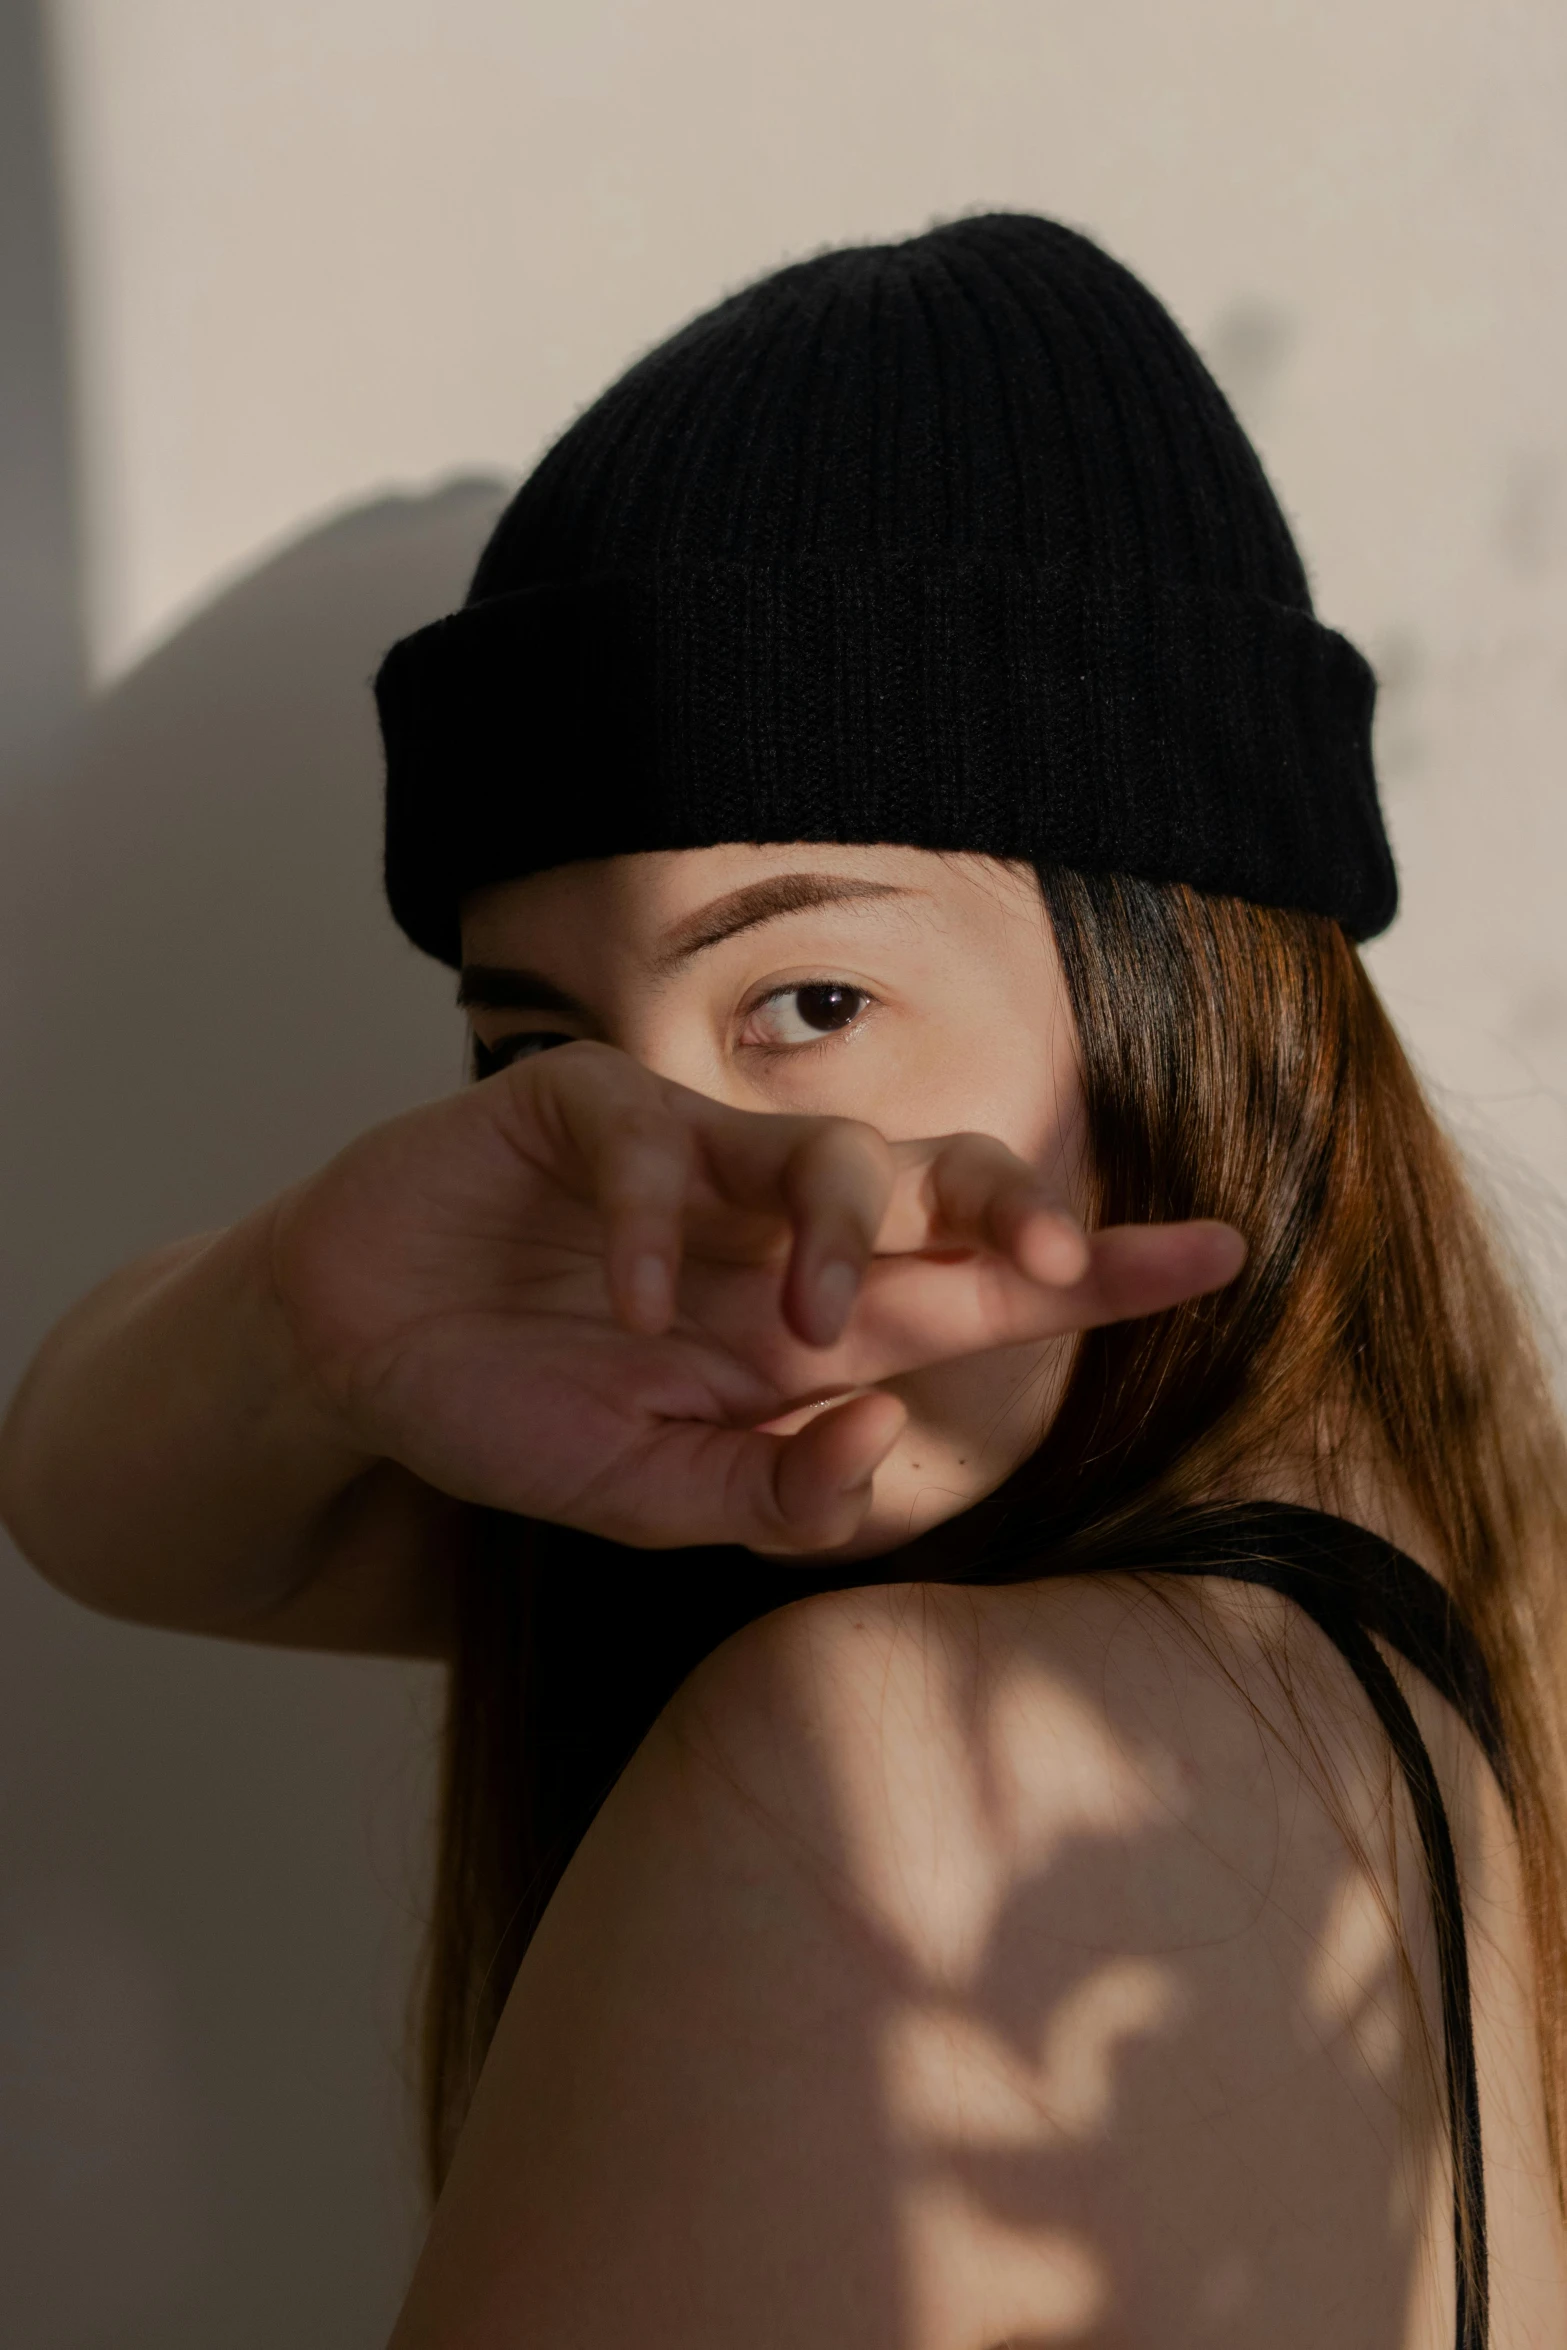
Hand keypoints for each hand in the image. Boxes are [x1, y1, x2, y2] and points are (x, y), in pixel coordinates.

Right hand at [269, 1043, 1243, 1555]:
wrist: (354, 1365)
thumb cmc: (516, 1418)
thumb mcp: (653, 1500)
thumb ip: (771, 1493)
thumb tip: (886, 1440)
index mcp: (801, 1326)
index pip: (973, 1295)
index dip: (1097, 1275)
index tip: (1223, 1255)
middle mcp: (766, 1236)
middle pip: (933, 1184)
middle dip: (1012, 1209)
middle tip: (1064, 1261)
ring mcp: (681, 1164)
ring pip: (820, 1147)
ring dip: (839, 1232)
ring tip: (807, 1329)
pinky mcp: (580, 1112)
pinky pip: (652, 1144)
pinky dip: (652, 1222)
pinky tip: (620, 1298)